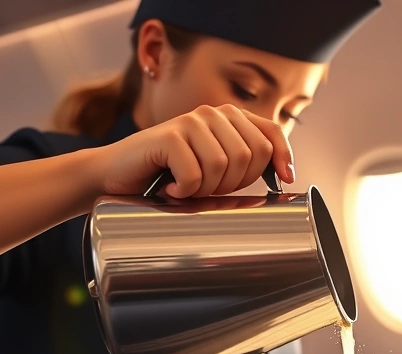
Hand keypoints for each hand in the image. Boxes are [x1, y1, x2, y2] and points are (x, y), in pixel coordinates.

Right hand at [92, 105, 294, 198]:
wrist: (117, 176)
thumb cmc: (169, 176)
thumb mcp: (214, 169)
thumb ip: (243, 163)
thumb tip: (284, 175)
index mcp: (229, 118)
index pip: (270, 134)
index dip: (282, 158)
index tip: (284, 179)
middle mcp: (213, 113)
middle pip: (251, 155)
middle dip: (235, 184)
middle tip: (209, 190)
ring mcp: (191, 121)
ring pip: (224, 166)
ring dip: (207, 189)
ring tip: (187, 188)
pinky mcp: (170, 135)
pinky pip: (196, 175)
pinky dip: (185, 191)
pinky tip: (171, 188)